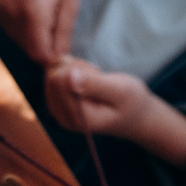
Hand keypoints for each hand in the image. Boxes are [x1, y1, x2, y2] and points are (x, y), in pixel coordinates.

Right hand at [0, 0, 88, 62]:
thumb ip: (63, 36)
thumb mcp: (71, 4)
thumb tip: (60, 63)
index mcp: (32, 13)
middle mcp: (11, 11)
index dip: (55, 58)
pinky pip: (9, 25)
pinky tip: (34, 5)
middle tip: (59, 25)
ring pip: (18, 38)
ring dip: (33, 35)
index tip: (66, 49)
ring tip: (47, 11)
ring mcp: (0, 5)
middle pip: (28, 48)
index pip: (40, 56)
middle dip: (45, 45)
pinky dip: (22, 25)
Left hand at [44, 60, 185, 163]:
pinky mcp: (58, 104)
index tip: (97, 72)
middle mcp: (64, 118)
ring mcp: (59, 112)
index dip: (77, 68)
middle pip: (52, 77)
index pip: (59, 82)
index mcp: (80, 118)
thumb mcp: (121, 91)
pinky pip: (52, 76)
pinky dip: (67, 69)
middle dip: (73, 67)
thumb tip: (70, 77)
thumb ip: (95, 85)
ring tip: (92, 75)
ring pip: (51, 74)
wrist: (135, 115)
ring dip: (71, 67)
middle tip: (96, 72)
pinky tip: (84, 76)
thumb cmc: (132, 102)